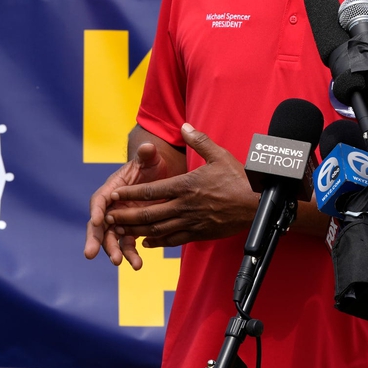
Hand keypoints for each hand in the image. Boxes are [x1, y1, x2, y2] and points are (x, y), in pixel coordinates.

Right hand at [85, 140, 176, 268]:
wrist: (159, 178)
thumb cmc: (151, 166)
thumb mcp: (150, 159)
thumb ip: (147, 155)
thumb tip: (148, 147)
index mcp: (112, 188)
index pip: (100, 200)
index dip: (96, 210)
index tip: (96, 221)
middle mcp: (112, 207)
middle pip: (98, 225)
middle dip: (94, 239)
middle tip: (90, 253)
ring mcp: (120, 220)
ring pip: (112, 238)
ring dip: (113, 251)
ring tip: (118, 263)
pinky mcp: (131, 230)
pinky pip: (128, 244)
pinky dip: (131, 254)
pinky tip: (137, 264)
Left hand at [105, 124, 255, 255]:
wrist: (257, 204)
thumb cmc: (239, 178)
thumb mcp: (219, 154)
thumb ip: (199, 140)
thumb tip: (185, 125)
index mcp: (186, 186)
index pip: (151, 191)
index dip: (131, 194)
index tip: (115, 195)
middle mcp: (184, 206)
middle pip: (149, 214)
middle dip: (127, 216)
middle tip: (109, 217)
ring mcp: (191, 222)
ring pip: (158, 230)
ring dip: (138, 231)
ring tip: (121, 231)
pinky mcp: (200, 233)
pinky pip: (174, 240)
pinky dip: (158, 242)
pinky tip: (147, 242)